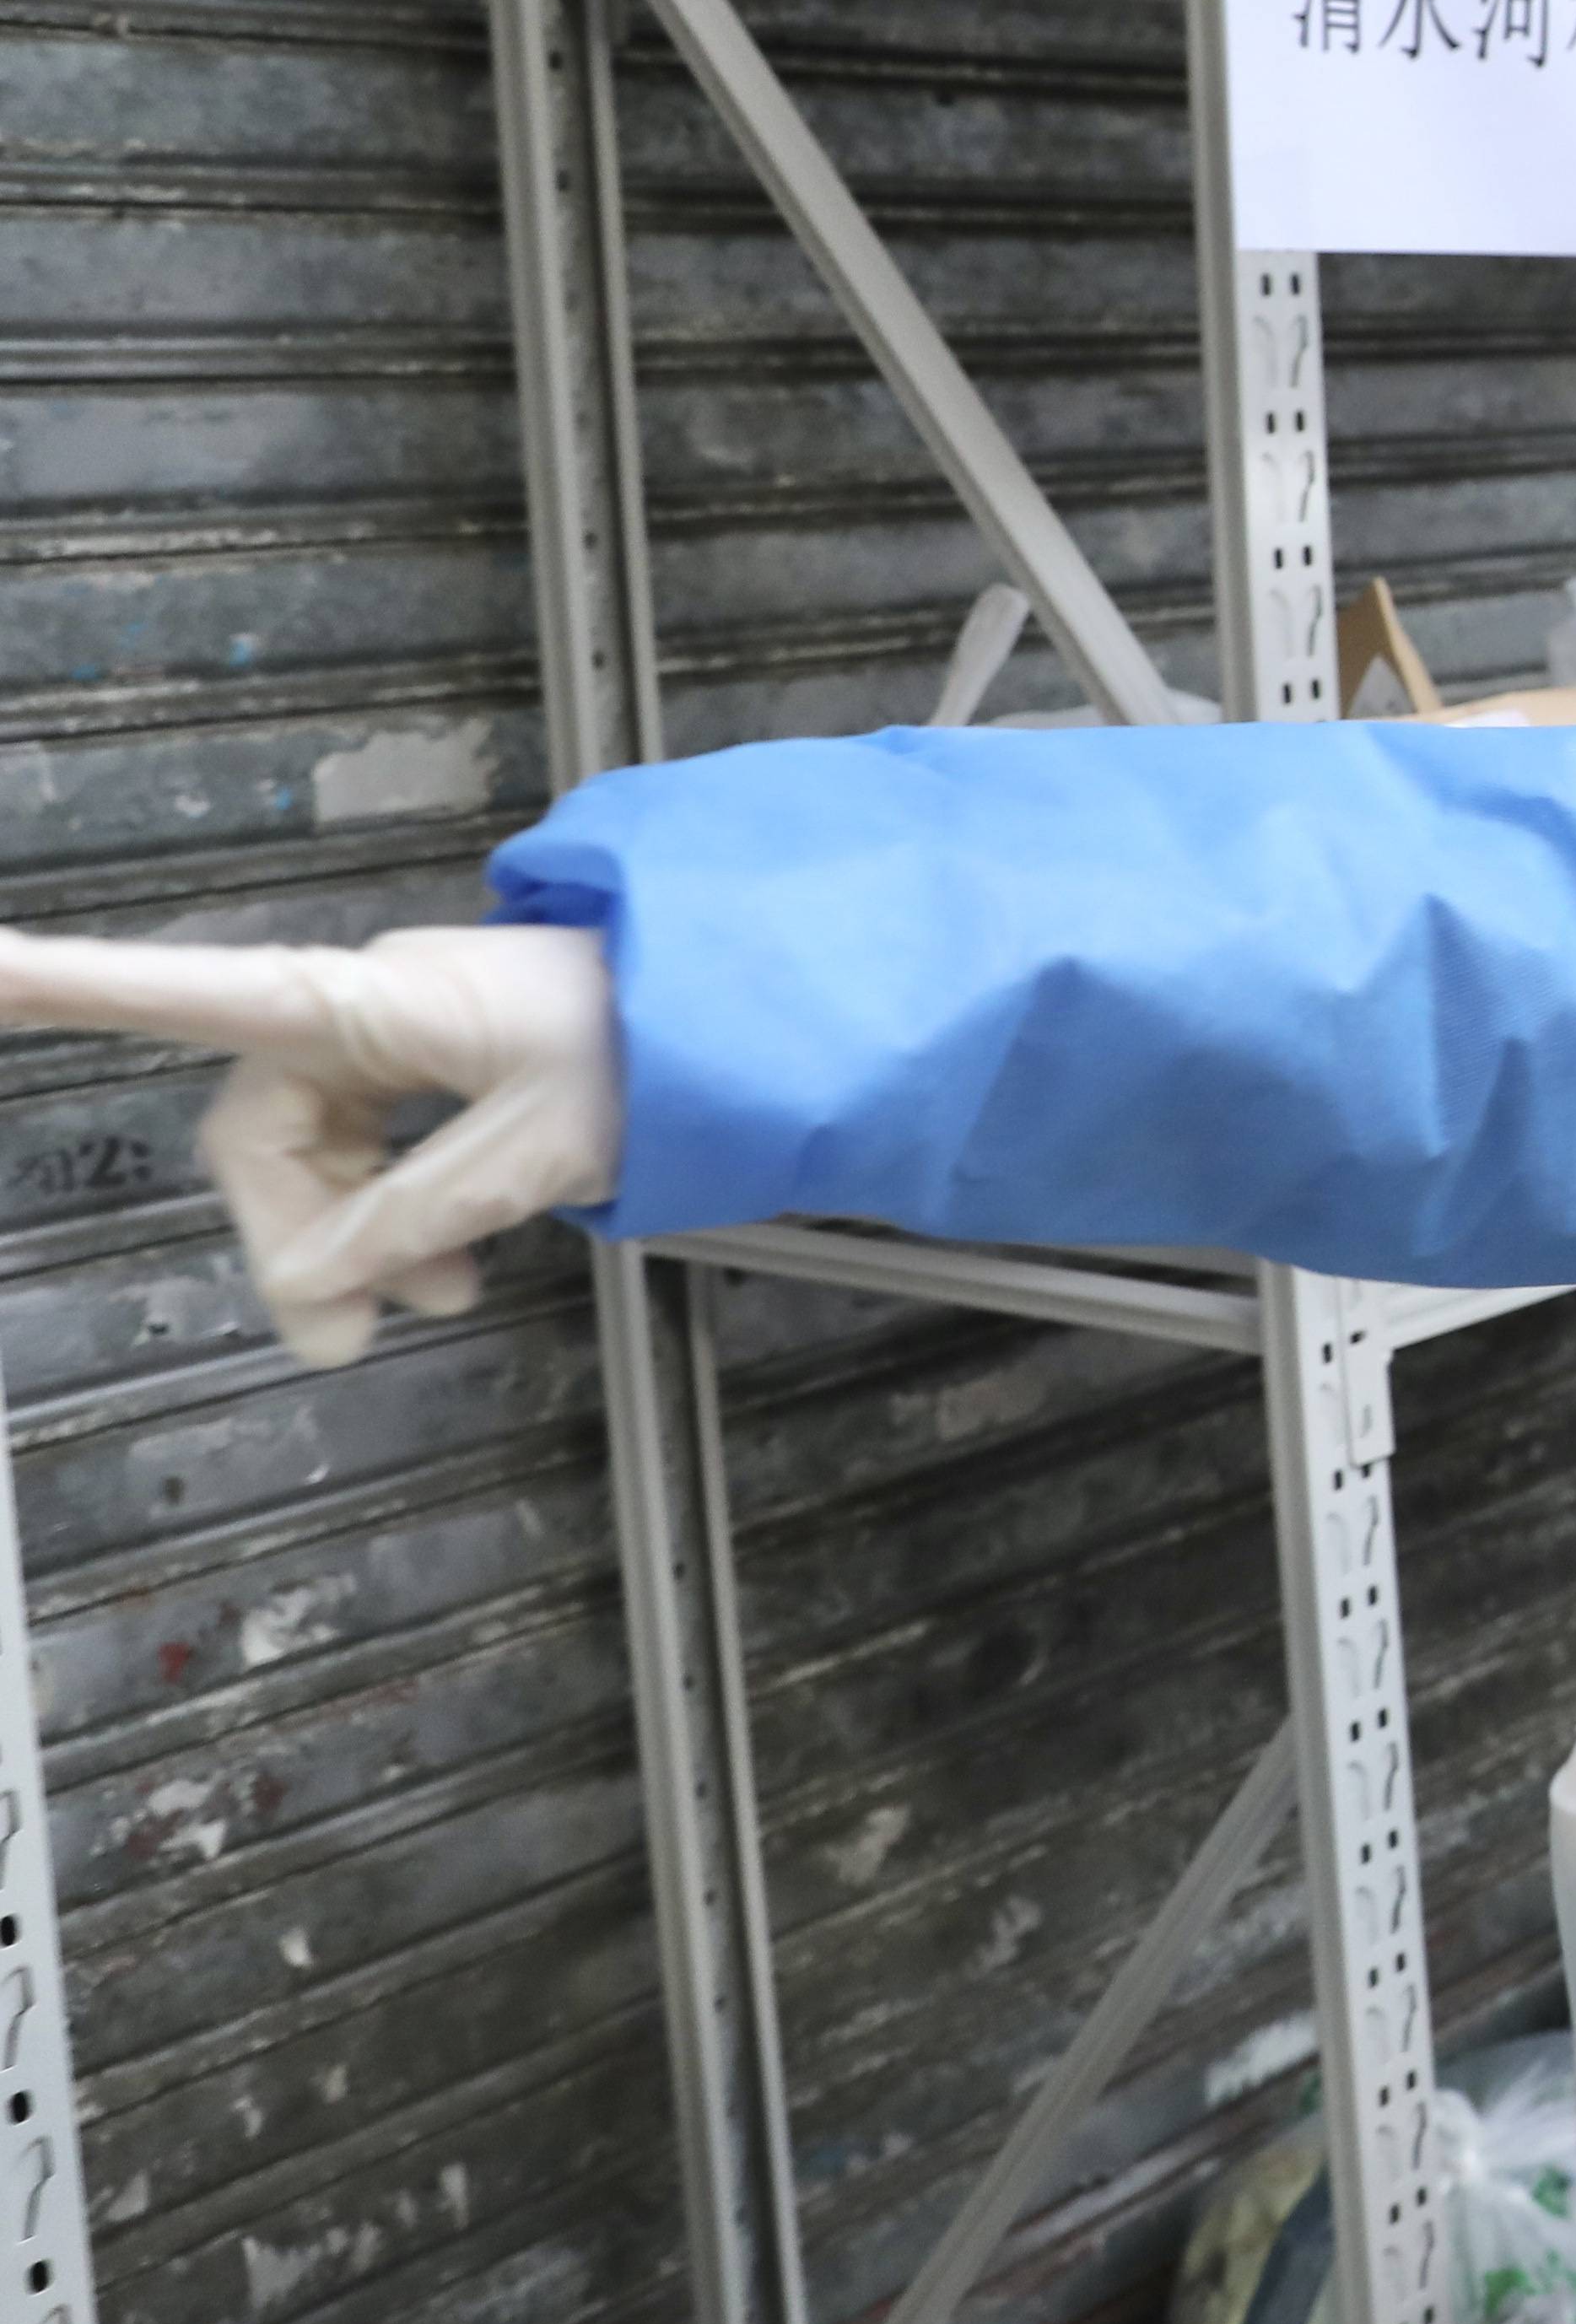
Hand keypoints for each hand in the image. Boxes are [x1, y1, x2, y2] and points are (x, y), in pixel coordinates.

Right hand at [0, 925, 620, 1363]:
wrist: (759, 1007)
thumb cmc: (667, 1047)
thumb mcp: (544, 1146)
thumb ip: (420, 1212)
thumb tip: (311, 1281)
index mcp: (370, 998)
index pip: (189, 993)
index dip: (64, 985)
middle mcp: (361, 1005)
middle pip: (262, 1137)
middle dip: (298, 1241)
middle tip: (353, 1338)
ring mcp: (393, 1035)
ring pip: (314, 1158)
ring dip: (358, 1242)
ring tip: (440, 1305)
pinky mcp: (428, 1063)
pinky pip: (370, 1153)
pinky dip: (398, 1219)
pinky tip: (451, 1274)